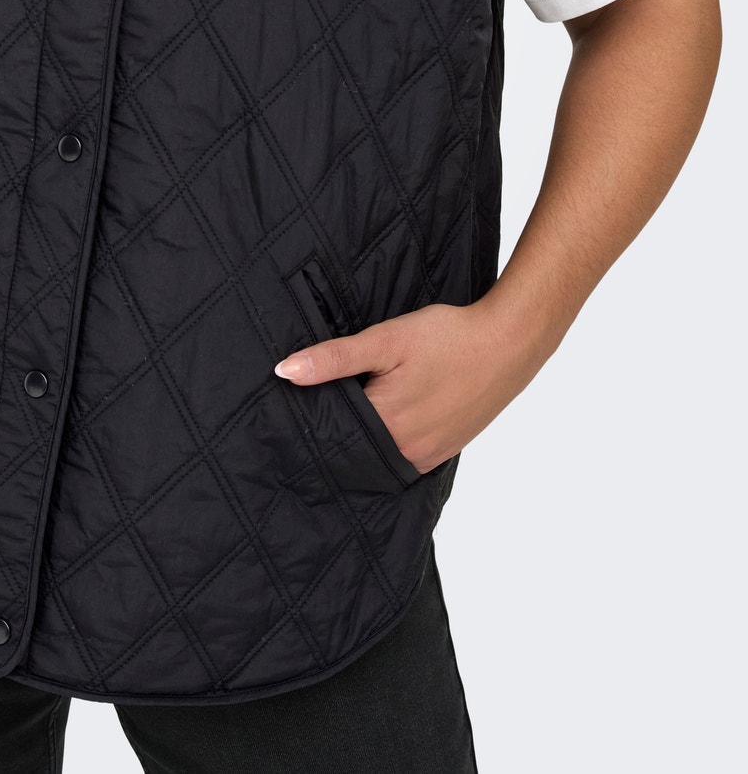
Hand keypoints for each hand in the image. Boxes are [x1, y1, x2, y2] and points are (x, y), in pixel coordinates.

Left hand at [273, 298, 546, 474]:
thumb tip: (285, 372)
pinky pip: (402, 455)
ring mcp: (426, 456)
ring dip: (363, 434)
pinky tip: (386, 413)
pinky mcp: (442, 452)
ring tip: (355, 401)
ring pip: (377, 453)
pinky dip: (388, 439)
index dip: (311, 414)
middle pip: (353, 446)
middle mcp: (404, 452)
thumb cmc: (447, 337)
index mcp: (384, 426)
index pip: (330, 432)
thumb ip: (334, 359)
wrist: (507, 343)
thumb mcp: (384, 340)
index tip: (294, 401)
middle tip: (324, 398)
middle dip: (336, 427)